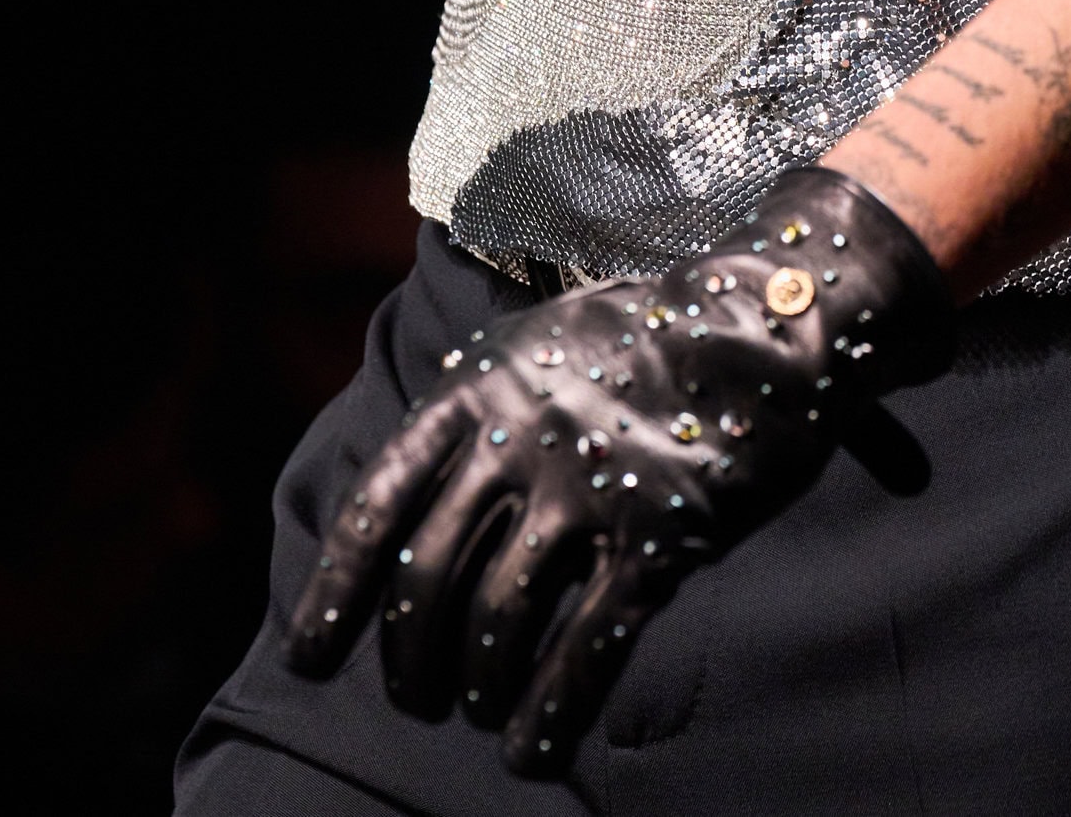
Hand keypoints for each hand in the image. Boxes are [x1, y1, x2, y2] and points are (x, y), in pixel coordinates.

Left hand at [285, 168, 953, 776]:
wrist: (762, 320)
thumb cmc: (641, 338)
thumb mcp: (535, 345)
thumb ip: (475, 415)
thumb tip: (414, 503)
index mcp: (475, 389)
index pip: (376, 506)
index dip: (335, 595)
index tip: (309, 656)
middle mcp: (518, 438)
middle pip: (428, 576)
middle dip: (408, 658)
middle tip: (415, 698)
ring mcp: (589, 488)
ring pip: (497, 619)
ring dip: (474, 686)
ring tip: (476, 712)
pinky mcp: (657, 536)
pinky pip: (586, 647)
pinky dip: (549, 711)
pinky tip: (531, 749)